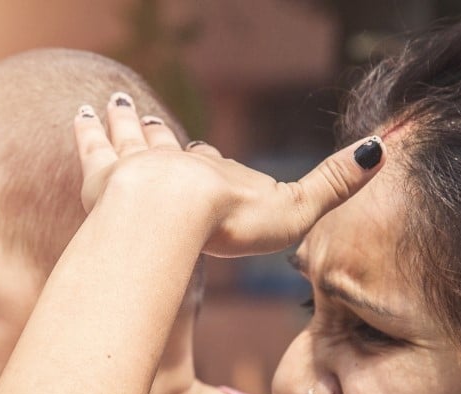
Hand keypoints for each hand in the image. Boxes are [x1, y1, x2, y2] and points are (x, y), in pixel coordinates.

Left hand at [74, 93, 383, 257]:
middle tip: (152, 120)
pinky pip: (93, 146)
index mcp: (219, 173)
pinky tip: (81, 115)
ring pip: (132, 137)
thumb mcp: (296, 208)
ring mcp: (138, 167)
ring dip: (127, 121)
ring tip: (117, 103)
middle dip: (164, 138)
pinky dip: (87, 130)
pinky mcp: (103, 178)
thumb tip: (379, 149)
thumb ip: (334, 184)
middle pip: (171, 147)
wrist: (174, 217)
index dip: (212, 164)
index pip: (215, 165)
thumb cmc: (234, 222)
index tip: (207, 155)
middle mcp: (179, 162)